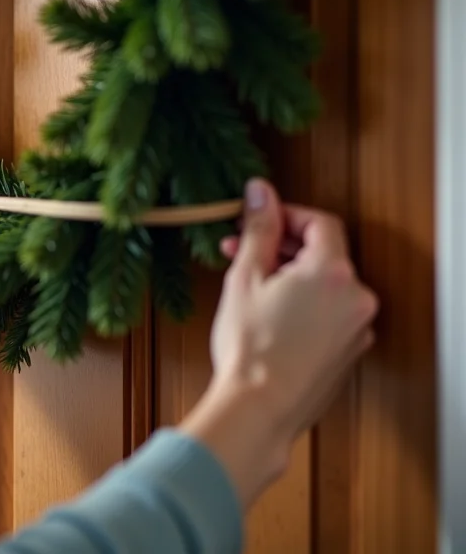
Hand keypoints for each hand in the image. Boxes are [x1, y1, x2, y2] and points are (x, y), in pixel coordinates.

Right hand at [180, 178, 377, 507]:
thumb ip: (258, 229)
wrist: (259, 407)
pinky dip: (304, 306)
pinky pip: (329, 313)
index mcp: (331, 272)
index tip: (258, 219)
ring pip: (325, 285)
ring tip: (251, 287)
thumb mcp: (245, 277)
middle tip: (243, 250)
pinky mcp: (349, 351)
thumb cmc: (250, 347)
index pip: (320, 222)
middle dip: (282, 247)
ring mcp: (356, 327)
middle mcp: (355, 297)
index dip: (286, 215)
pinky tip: (269, 316)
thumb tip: (261, 192)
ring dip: (292, 277)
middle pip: (324, 253)